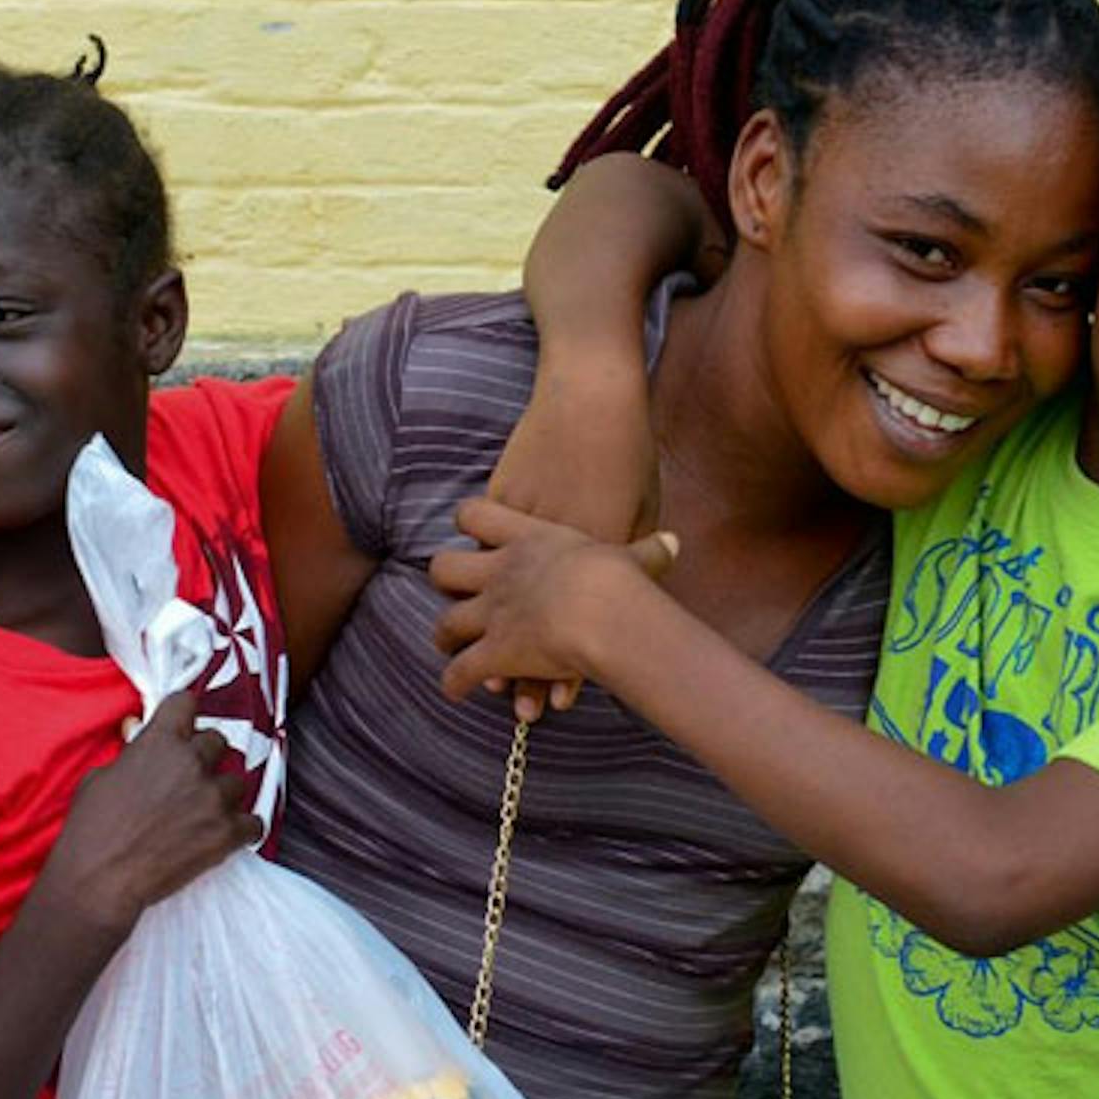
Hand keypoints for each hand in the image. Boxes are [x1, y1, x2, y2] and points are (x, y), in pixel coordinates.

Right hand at [39, 692, 258, 938]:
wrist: (100, 880)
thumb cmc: (91, 830)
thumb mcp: (99, 777)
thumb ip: (130, 753)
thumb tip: (138, 735)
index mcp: (159, 742)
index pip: (185, 702)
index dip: (184, 714)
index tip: (183, 726)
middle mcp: (192, 763)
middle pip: (218, 742)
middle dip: (205, 758)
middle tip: (190, 779)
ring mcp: (213, 798)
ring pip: (238, 782)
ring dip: (223, 795)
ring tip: (202, 814)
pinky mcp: (226, 833)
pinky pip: (254, 824)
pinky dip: (243, 830)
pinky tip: (226, 835)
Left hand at [429, 496, 676, 716]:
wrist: (599, 607)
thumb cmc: (619, 575)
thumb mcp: (633, 552)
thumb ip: (645, 549)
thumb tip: (672, 542)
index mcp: (526, 539)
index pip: (476, 515)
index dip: (468, 521)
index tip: (472, 531)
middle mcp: (499, 573)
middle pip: (444, 569)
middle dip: (445, 583)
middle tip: (457, 594)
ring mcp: (492, 613)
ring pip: (446, 623)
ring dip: (446, 638)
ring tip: (450, 647)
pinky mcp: (493, 653)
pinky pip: (460, 672)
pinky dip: (454, 684)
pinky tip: (456, 691)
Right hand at [483, 370, 659, 721]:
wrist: (590, 396)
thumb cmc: (628, 452)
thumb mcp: (641, 508)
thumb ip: (636, 553)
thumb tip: (635, 578)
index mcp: (590, 555)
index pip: (572, 628)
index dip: (561, 673)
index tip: (557, 702)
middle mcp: (546, 550)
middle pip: (515, 622)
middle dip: (507, 667)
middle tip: (507, 693)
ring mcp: (514, 525)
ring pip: (468, 586)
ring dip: (459, 620)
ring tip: (459, 644)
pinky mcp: (496, 500)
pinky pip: (473, 546)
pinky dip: (465, 570)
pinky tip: (457, 590)